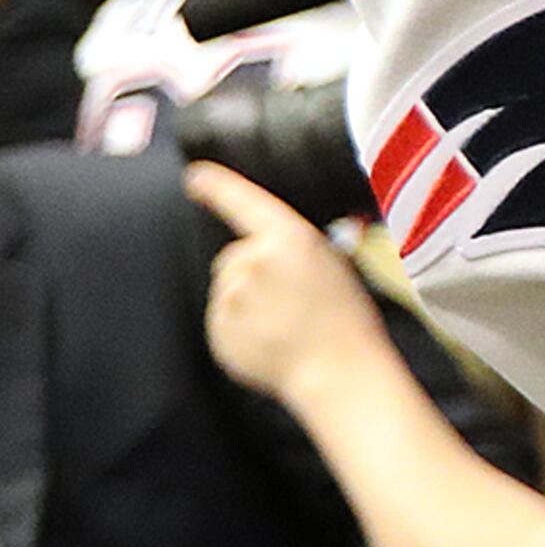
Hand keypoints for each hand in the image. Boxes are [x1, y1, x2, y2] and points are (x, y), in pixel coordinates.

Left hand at [193, 161, 388, 403]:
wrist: (339, 371)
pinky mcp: (217, 329)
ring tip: (283, 322)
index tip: (195, 175)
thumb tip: (269, 246)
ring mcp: (230, 298)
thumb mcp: (333, 264)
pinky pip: (221, 319)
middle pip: (235, 256)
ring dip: (246, 301)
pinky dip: (239, 327)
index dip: (217, 185)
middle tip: (290, 296)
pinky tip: (269, 339)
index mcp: (288, 237)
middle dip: (253, 270)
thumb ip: (294, 247)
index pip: (242, 201)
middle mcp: (252, 261)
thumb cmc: (347, 318)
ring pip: (228, 288)